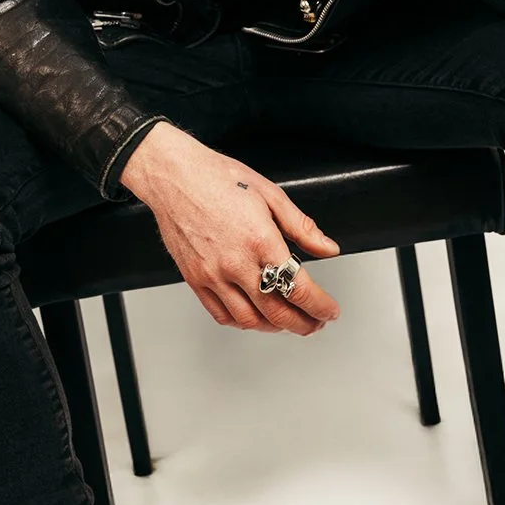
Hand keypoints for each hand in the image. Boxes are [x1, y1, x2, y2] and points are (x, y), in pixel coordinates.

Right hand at [120, 123, 342, 334]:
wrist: (174, 177)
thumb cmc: (218, 178)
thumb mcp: (271, 195)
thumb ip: (302, 227)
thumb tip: (328, 248)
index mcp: (260, 240)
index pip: (298, 288)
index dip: (320, 306)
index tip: (329, 311)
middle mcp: (236, 263)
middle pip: (277, 312)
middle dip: (303, 323)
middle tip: (316, 323)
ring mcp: (213, 275)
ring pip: (249, 320)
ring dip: (275, 327)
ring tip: (288, 320)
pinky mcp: (195, 279)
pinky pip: (221, 315)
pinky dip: (243, 323)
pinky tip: (255, 316)